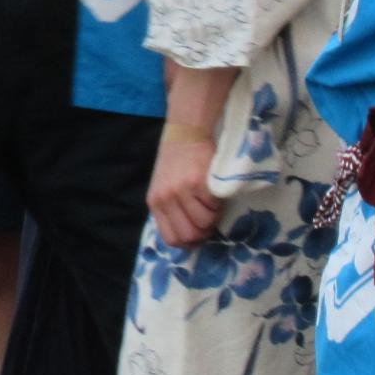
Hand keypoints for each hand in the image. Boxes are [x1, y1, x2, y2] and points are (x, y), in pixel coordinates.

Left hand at [147, 131, 221, 246]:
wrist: (186, 133)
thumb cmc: (177, 163)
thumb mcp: (164, 188)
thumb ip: (171, 210)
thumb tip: (189, 237)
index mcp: (155, 203)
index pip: (171, 239)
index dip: (189, 242)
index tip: (199, 233)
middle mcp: (165, 198)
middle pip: (190, 235)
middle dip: (205, 232)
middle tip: (209, 218)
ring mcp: (181, 190)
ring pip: (205, 223)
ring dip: (214, 216)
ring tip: (212, 202)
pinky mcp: (198, 182)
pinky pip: (214, 207)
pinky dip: (219, 203)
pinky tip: (213, 191)